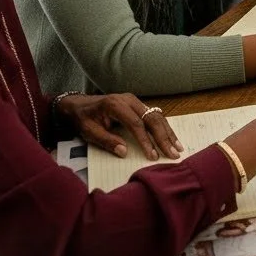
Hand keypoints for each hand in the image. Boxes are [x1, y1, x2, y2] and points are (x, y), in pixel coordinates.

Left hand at [57, 93, 182, 161]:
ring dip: (168, 132)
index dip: (146, 141)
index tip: (152, 156)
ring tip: (177, 147)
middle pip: (151, 118)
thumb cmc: (83, 119)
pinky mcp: (138, 105)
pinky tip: (171, 138)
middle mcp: (129, 100)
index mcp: (116, 105)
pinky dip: (164, 127)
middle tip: (173, 153)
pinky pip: (154, 115)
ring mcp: (135, 101)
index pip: (136, 124)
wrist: (78, 104)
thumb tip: (124, 152)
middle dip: (164, 137)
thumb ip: (106, 141)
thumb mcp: (89, 132)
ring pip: (157, 116)